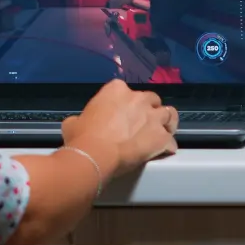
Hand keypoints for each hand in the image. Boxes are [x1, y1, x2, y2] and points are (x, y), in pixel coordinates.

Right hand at [60, 79, 177, 177]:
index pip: (125, 91)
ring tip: (163, 131)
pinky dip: (168, 146)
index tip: (121, 114)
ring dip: (166, 122)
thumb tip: (79, 123)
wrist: (95, 155)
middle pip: (151, 100)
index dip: (125, 104)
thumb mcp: (74, 121)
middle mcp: (138, 99)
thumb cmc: (81, 137)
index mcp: (116, 90)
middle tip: (142, 122)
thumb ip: (82, 118)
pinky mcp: (161, 137)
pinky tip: (164, 151)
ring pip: (169, 114)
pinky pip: (171, 141)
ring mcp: (153, 117)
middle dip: (149, 109)